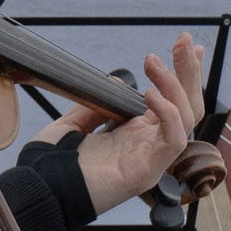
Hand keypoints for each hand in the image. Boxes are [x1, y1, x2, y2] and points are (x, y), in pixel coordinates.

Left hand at [38, 31, 209, 215]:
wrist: (42, 190)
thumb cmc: (54, 165)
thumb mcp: (73, 124)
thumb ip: (95, 104)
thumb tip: (115, 84)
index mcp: (135, 134)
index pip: (171, 101)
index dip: (181, 75)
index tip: (186, 47)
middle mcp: (148, 144)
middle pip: (185, 104)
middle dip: (188, 70)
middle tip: (183, 40)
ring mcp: (151, 157)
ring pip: (186, 117)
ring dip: (176, 84)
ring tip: (154, 61)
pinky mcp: (148, 170)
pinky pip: (173, 139)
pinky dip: (169, 113)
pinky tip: (150, 95)